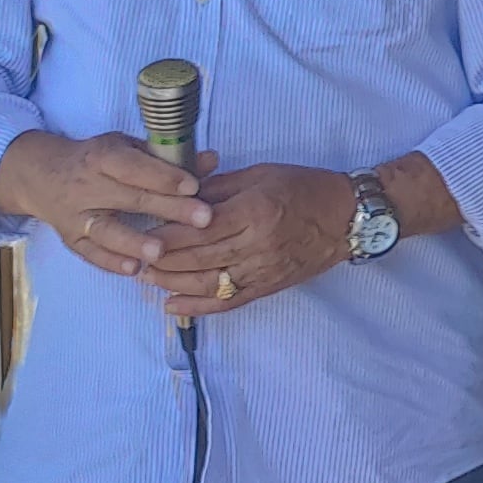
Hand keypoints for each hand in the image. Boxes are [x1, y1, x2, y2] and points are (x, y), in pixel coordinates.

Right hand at [0, 130, 210, 278]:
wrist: (43, 176)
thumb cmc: (97, 159)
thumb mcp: (127, 148)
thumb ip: (167, 157)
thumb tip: (211, 160)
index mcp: (102, 157)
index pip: (134, 166)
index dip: (163, 176)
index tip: (194, 185)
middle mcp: (86, 186)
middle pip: (130, 199)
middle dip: (169, 210)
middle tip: (204, 219)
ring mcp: (76, 215)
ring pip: (106, 231)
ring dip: (134, 242)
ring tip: (161, 252)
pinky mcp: (71, 239)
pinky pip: (90, 253)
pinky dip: (111, 262)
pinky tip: (133, 269)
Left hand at [135, 161, 360, 319]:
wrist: (347, 218)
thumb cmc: (304, 187)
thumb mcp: (260, 175)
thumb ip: (219, 187)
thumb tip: (180, 198)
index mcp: (254, 211)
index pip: (199, 229)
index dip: (166, 235)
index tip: (141, 234)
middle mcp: (256, 244)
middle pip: (197, 258)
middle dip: (162, 260)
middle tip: (136, 257)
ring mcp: (262, 270)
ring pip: (207, 284)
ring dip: (172, 283)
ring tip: (148, 278)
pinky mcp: (267, 287)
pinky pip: (228, 302)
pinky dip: (198, 307)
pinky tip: (173, 305)